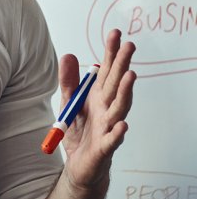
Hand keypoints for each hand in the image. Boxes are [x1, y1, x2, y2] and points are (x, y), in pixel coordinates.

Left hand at [58, 29, 135, 191]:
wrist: (79, 165)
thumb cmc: (79, 132)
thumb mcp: (68, 103)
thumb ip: (68, 81)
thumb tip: (68, 55)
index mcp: (98, 96)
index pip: (107, 71)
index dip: (111, 53)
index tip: (115, 33)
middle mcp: (107, 108)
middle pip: (116, 85)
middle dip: (122, 65)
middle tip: (129, 46)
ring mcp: (108, 127)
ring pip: (119, 108)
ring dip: (125, 92)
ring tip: (130, 76)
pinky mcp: (105, 147)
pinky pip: (112, 139)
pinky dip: (117, 132)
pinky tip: (123, 125)